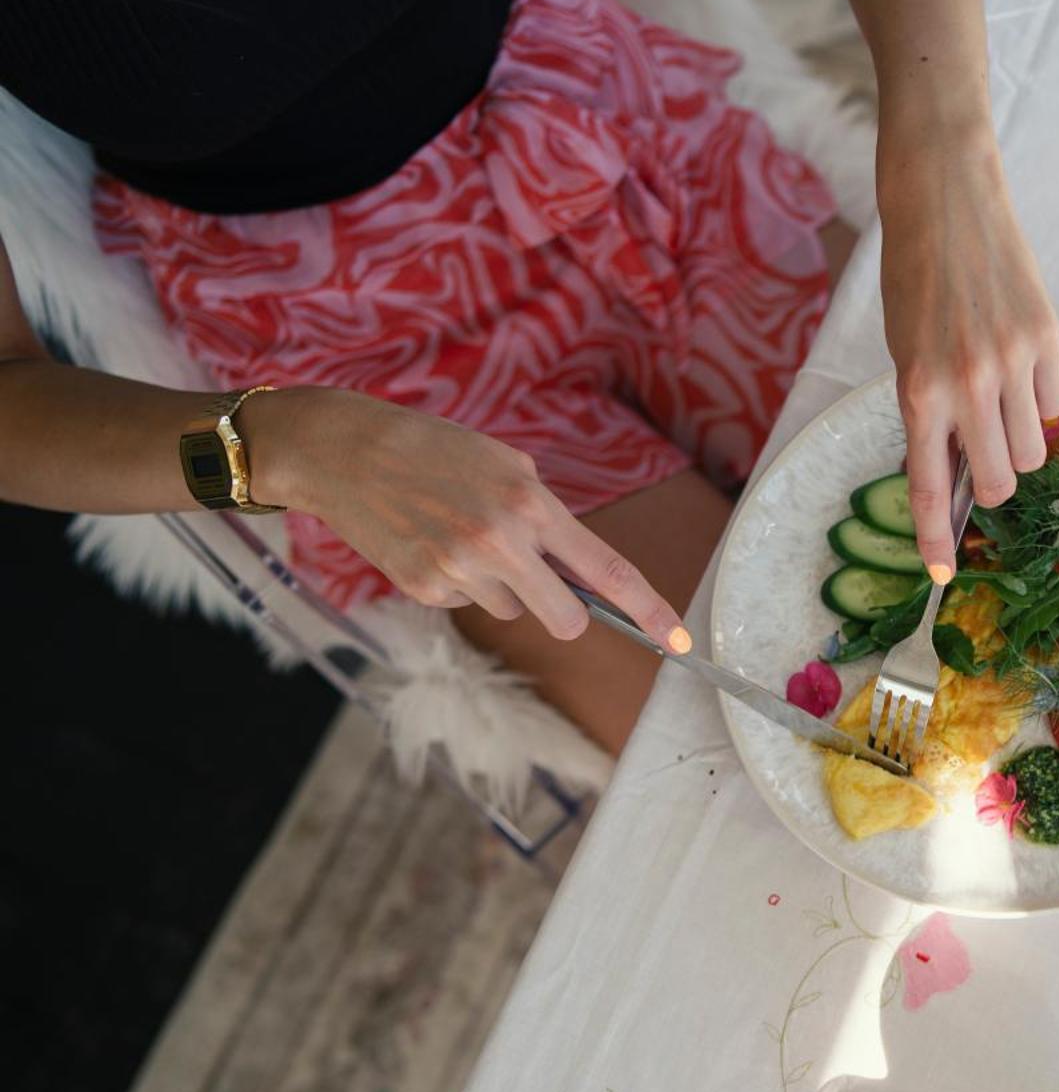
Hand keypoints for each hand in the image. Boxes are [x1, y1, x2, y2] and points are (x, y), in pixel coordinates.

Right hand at [249, 387, 689, 650]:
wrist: (346, 452)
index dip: (650, 610)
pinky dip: (458, 583)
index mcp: (531, 506)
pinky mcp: (424, 591)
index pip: (607, 571)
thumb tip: (574, 569)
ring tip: (459, 534)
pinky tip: (429, 543)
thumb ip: (545, 514)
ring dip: (500, 586)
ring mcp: (460, 573)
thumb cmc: (435, 450)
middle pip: (565, 619)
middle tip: (542, 584)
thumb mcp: (504, 463)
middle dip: (566, 613)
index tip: (680, 641)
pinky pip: (466, 604)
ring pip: (511, 610)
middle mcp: (501, 545)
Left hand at [878, 117, 1058, 579]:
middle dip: (994, 483)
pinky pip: (1054, 403)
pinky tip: (1018, 361)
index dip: (936, 540)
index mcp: (918, 391)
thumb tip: (961, 475)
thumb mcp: (904, 354)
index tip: (941, 574)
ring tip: (1000, 400)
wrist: (946, 202)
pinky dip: (1038, 400)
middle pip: (1002, 481)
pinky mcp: (1048, 339)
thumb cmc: (915, 281)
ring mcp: (1013, 363)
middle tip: (984, 456)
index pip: (931, 488)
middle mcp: (968, 384)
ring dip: (1020, 441)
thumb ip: (928, 414)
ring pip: (1035, 449)